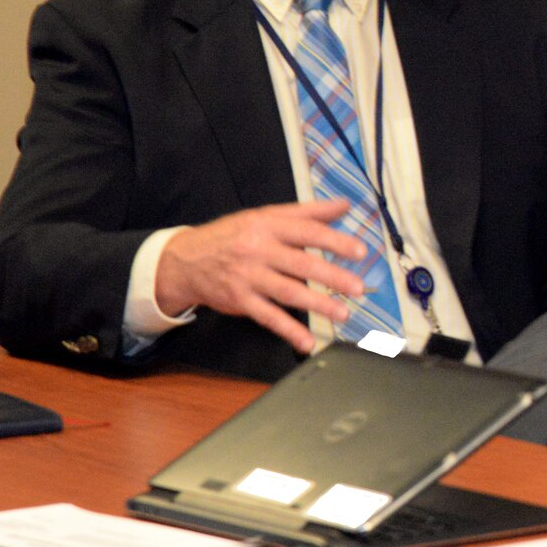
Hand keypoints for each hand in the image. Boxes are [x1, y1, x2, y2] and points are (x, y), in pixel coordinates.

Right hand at [155, 199, 367, 354]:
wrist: (186, 260)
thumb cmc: (234, 235)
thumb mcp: (266, 216)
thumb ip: (308, 212)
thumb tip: (344, 204)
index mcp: (268, 226)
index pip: (307, 232)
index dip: (334, 241)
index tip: (360, 251)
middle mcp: (259, 250)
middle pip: (301, 264)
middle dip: (332, 277)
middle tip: (358, 288)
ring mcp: (249, 278)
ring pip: (287, 292)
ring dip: (317, 304)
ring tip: (343, 313)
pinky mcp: (241, 301)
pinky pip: (268, 318)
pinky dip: (289, 331)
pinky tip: (308, 342)